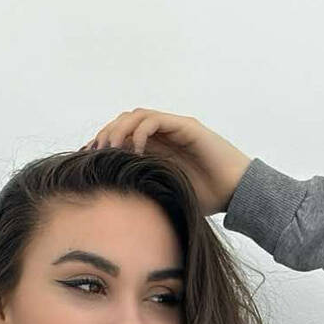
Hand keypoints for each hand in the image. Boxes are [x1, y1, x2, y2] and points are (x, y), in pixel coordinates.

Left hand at [80, 109, 253, 216]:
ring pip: (136, 115)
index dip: (101, 144)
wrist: (237, 193)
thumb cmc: (206, 199)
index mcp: (156, 148)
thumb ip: (144, 192)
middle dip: (104, 135)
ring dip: (118, 129)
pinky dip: (140, 132)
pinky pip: (155, 120)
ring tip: (109, 149)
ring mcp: (174, 128)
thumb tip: (113, 208)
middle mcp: (163, 134)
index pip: (121, 135)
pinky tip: (134, 152)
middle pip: (123, 121)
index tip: (85, 160)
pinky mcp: (186, 127)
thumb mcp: (165, 196)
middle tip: (93, 154)